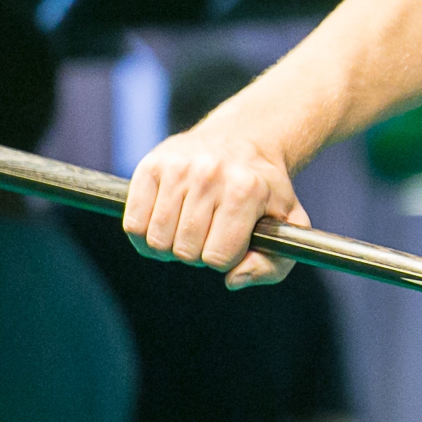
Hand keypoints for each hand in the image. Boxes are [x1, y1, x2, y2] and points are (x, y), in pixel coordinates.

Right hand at [123, 130, 308, 288]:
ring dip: (171, 246)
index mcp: (247, 189)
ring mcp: (177, 167)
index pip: (219, 257)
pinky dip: (146, 235)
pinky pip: (133, 224)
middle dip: (197, 254)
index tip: (231, 243)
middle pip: (185, 251)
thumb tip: (232, 280)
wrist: (243, 140)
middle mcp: (210, 174)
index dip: (225, 260)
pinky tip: (166, 223)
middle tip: (209, 234)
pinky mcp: (151, 165)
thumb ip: (272, 264)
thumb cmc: (265, 190)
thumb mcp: (288, 225)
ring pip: (157, 240)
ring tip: (188, 228)